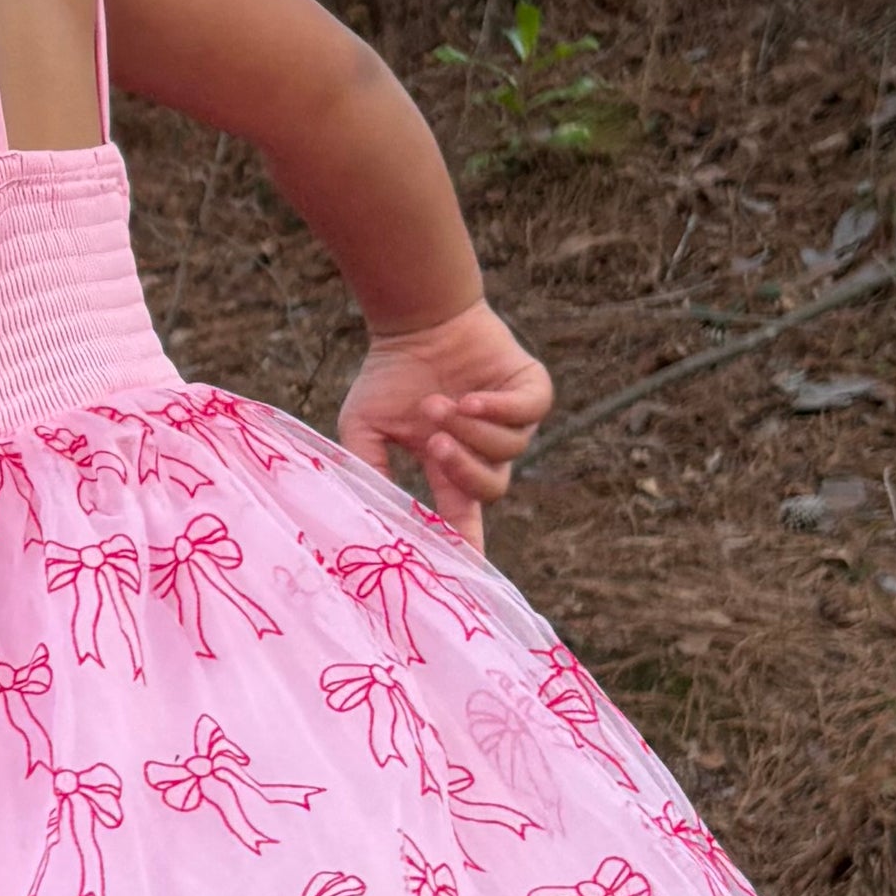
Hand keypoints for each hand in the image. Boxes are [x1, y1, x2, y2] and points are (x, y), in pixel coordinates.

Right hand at [335, 299, 549, 547]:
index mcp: (450, 465)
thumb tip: (374, 514)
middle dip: (462, 470)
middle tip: (434, 445)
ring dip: (471, 430)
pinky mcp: (531, 390)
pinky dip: (498, 411)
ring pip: (509, 450)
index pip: (463, 516)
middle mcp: (485, 449)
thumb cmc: (389, 374)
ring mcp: (512, 421)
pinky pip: (529, 415)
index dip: (466, 545)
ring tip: (438, 404)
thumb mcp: (365, 428)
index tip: (467, 575)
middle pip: (491, 488)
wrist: (415, 320)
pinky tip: (471, 398)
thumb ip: (370, 469)